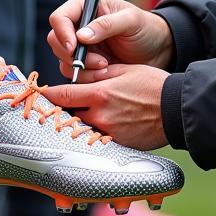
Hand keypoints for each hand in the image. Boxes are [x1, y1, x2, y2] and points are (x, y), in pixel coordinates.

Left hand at [45, 64, 169, 148]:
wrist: (176, 110)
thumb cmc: (152, 85)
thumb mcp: (124, 70)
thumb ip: (98, 74)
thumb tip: (79, 75)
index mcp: (99, 93)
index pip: (62, 95)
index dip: (48, 94)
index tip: (39, 94)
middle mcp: (99, 115)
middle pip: (68, 115)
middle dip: (61, 111)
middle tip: (56, 107)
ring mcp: (108, 133)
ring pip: (81, 128)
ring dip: (77, 122)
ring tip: (77, 117)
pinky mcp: (117, 144)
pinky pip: (97, 138)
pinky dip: (93, 133)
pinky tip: (97, 128)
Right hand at [47, 0, 173, 79]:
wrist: (157, 51)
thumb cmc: (146, 28)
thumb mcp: (131, 21)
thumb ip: (107, 24)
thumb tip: (81, 36)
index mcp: (85, 5)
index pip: (59, 17)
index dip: (62, 33)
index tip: (74, 48)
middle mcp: (77, 23)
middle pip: (55, 40)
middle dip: (73, 55)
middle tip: (98, 62)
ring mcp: (79, 44)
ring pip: (62, 59)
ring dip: (82, 68)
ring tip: (106, 67)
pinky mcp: (84, 62)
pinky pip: (72, 73)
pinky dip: (86, 77)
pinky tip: (105, 74)